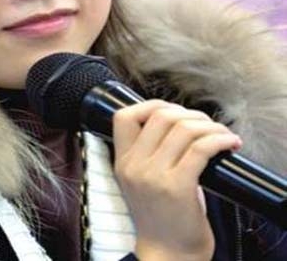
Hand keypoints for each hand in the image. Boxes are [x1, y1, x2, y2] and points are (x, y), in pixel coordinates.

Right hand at [112, 100, 242, 260]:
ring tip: (221, 134)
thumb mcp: (140, 180)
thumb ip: (147, 151)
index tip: (173, 110)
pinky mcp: (177, 187)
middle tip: (205, 124)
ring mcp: (153, 176)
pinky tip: (228, 143)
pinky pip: (201, 148)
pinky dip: (219, 140)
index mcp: (122, 161)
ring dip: (209, 125)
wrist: (167, 255)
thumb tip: (176, 120)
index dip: (150, 104)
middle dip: (189, 113)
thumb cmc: (161, 217)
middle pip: (160, 115)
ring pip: (183, 128)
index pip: (124, 116)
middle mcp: (134, 165)